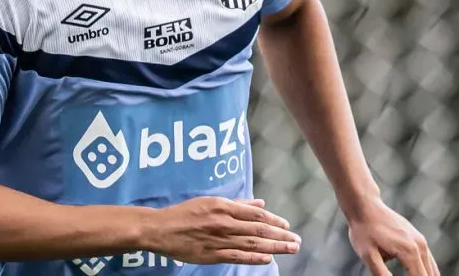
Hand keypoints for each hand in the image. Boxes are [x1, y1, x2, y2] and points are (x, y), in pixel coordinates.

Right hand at [141, 197, 301, 264]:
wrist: (161, 229)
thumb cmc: (185, 213)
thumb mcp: (211, 201)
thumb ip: (237, 203)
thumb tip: (260, 202)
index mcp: (224, 207)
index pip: (256, 214)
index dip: (274, 220)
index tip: (287, 225)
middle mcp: (224, 222)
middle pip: (258, 229)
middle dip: (280, 235)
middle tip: (296, 241)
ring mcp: (219, 239)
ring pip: (252, 243)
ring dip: (274, 246)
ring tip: (290, 248)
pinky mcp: (213, 254)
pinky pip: (237, 256)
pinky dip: (254, 257)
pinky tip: (268, 258)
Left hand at [347, 198, 438, 275]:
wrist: (365, 206)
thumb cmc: (363, 231)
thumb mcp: (367, 255)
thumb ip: (381, 275)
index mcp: (409, 252)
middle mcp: (420, 246)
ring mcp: (421, 242)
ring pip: (433, 271)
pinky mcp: (419, 239)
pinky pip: (429, 262)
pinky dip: (427, 274)